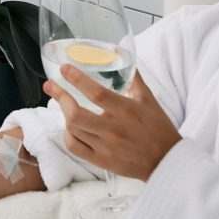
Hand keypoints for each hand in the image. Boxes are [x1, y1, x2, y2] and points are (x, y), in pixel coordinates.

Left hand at [45, 67, 180, 180]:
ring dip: (63, 113)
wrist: (167, 161)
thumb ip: (134, 78)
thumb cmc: (158, 128)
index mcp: (127, 111)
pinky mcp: (102, 161)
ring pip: (73, 130)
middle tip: (51, 85)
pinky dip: (68, 135)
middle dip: (60, 97)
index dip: (77, 79)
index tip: (64, 69)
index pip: (96, 93)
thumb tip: (125, 57)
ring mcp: (106, 147)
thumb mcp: (149, 99)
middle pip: (76, 114)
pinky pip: (75, 148)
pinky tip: (69, 127)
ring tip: (62, 102)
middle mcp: (114, 130)